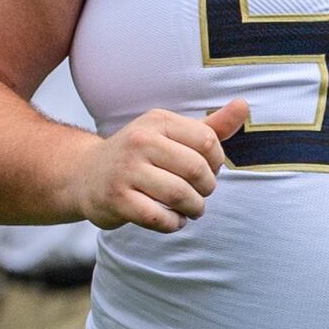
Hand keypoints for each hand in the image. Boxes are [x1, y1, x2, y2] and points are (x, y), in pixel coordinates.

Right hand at [66, 101, 248, 230]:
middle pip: (197, 171)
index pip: (208, 142)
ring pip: (181, 196)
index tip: (206, 171)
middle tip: (199, 194)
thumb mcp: (173, 134)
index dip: (217, 163)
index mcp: (157, 121)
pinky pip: (160, 218)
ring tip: (190, 209)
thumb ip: (212, 126)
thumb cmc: (141, 155)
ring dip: (194, 209)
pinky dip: (174, 224)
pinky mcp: (116, 199)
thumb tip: (244, 104)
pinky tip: (172, 220)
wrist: (84, 175)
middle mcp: (139, 141)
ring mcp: (125, 170)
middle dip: (206, 189)